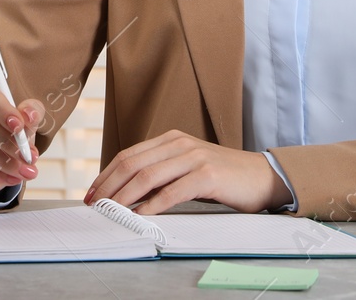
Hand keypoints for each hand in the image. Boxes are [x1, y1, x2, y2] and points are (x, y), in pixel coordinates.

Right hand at [0, 76, 48, 197]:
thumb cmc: (3, 126)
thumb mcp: (22, 117)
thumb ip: (30, 112)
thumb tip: (29, 115)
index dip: (3, 111)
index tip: (20, 127)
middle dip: (7, 143)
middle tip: (28, 158)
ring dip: (1, 162)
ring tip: (22, 172)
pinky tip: (6, 179)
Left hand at [82, 130, 293, 214]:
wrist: (263, 177)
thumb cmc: (223, 178)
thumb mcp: (187, 168)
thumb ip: (162, 174)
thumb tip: (127, 193)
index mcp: (171, 139)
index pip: (129, 155)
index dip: (107, 174)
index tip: (92, 192)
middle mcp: (179, 143)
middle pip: (132, 163)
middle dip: (109, 185)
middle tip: (95, 204)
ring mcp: (194, 157)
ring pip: (147, 176)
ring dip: (124, 196)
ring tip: (111, 211)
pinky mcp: (207, 175)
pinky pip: (172, 191)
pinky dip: (153, 205)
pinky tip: (141, 215)